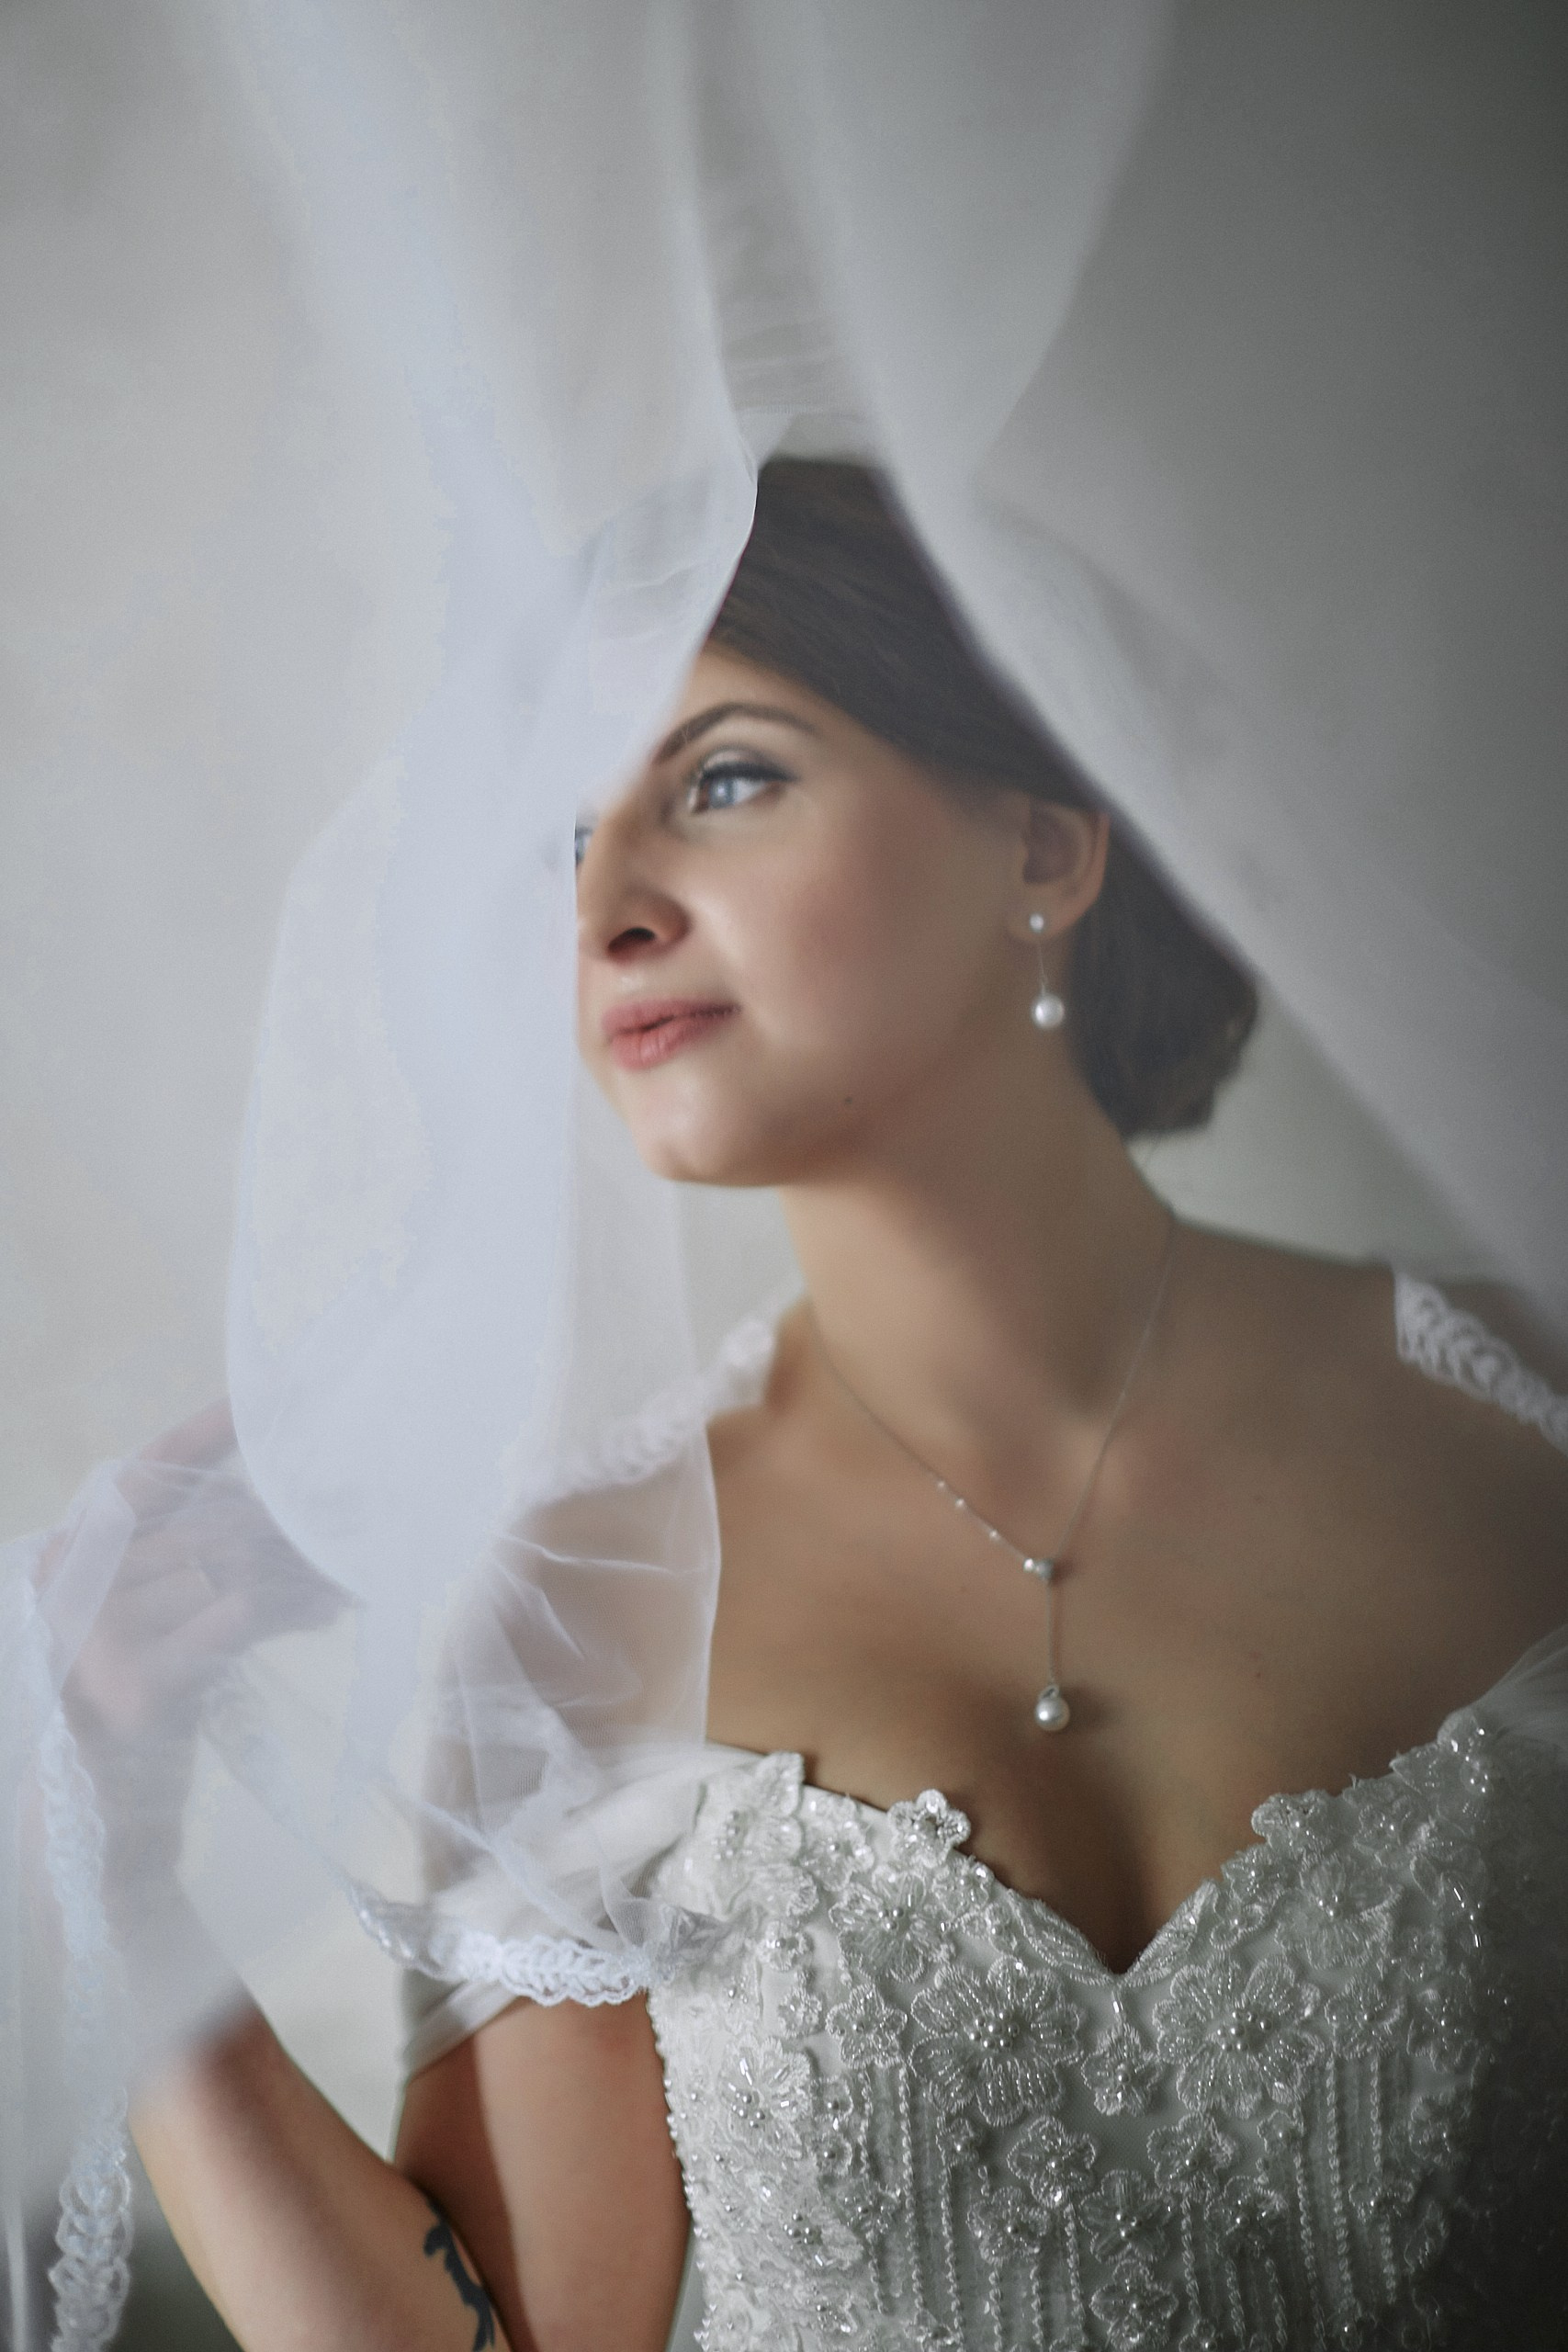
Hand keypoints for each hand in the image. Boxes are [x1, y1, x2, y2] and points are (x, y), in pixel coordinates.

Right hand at [43, 1402, 342, 1911]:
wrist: (114, 1821)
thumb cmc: (151, 1706)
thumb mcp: (172, 1620)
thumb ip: (215, 1562)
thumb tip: (313, 1517)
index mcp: (71, 1554)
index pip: (146, 1473)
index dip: (202, 1436)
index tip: (257, 1399)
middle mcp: (70, 1581)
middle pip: (210, 1525)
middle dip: (287, 1533)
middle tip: (352, 1534)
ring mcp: (94, 1632)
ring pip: (229, 1570)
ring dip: (298, 1578)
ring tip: (342, 1585)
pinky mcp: (133, 1683)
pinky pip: (228, 1619)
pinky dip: (283, 1613)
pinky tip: (323, 1611)